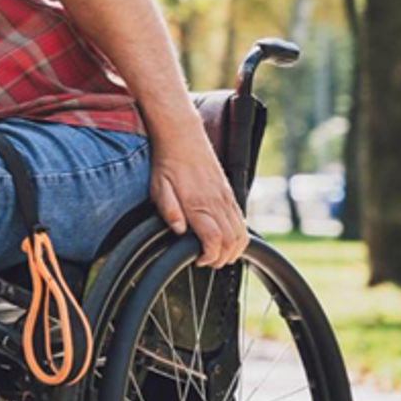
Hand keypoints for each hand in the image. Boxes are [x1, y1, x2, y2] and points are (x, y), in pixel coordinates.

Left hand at [148, 135, 248, 268]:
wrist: (183, 138)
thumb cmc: (168, 164)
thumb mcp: (158, 188)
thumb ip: (169, 210)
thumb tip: (179, 230)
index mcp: (198, 204)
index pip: (214, 239)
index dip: (210, 256)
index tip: (199, 261)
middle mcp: (216, 202)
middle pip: (231, 240)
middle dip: (222, 258)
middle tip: (208, 262)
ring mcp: (226, 198)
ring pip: (241, 232)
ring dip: (234, 250)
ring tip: (219, 256)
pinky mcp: (229, 194)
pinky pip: (242, 220)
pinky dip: (240, 236)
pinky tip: (229, 241)